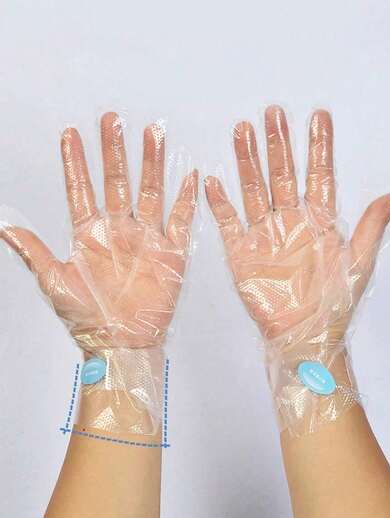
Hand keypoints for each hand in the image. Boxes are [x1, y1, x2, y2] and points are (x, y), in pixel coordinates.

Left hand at [1, 113, 197, 352]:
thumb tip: (5, 228)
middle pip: (117, 182)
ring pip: (150, 191)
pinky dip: (186, 199)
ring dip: (151, 164)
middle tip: (113, 120)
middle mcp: (118, 230)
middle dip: (114, 151)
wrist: (122, 342)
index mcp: (90, 235)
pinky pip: (180, 219)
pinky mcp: (171, 251)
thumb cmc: (87, 316)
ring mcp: (146, 238)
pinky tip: (189, 176)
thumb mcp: (55, 283)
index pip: (81, 189)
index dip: (76, 162)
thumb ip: (35, 252)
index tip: (70, 134)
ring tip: (152, 133)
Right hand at [205, 106, 389, 344]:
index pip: (318, 174)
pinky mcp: (241, 252)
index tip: (318, 117)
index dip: (318, 146)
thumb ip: (371, 227)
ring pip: (254, 189)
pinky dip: (221, 203)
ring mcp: (264, 234)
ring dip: (248, 162)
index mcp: (318, 221)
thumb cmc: (333, 303)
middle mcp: (290, 221)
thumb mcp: (358, 264)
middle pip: (282, 174)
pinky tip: (214, 181)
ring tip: (242, 131)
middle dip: (278, 144)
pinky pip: (229, 222)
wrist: (302, 335)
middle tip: (273, 113)